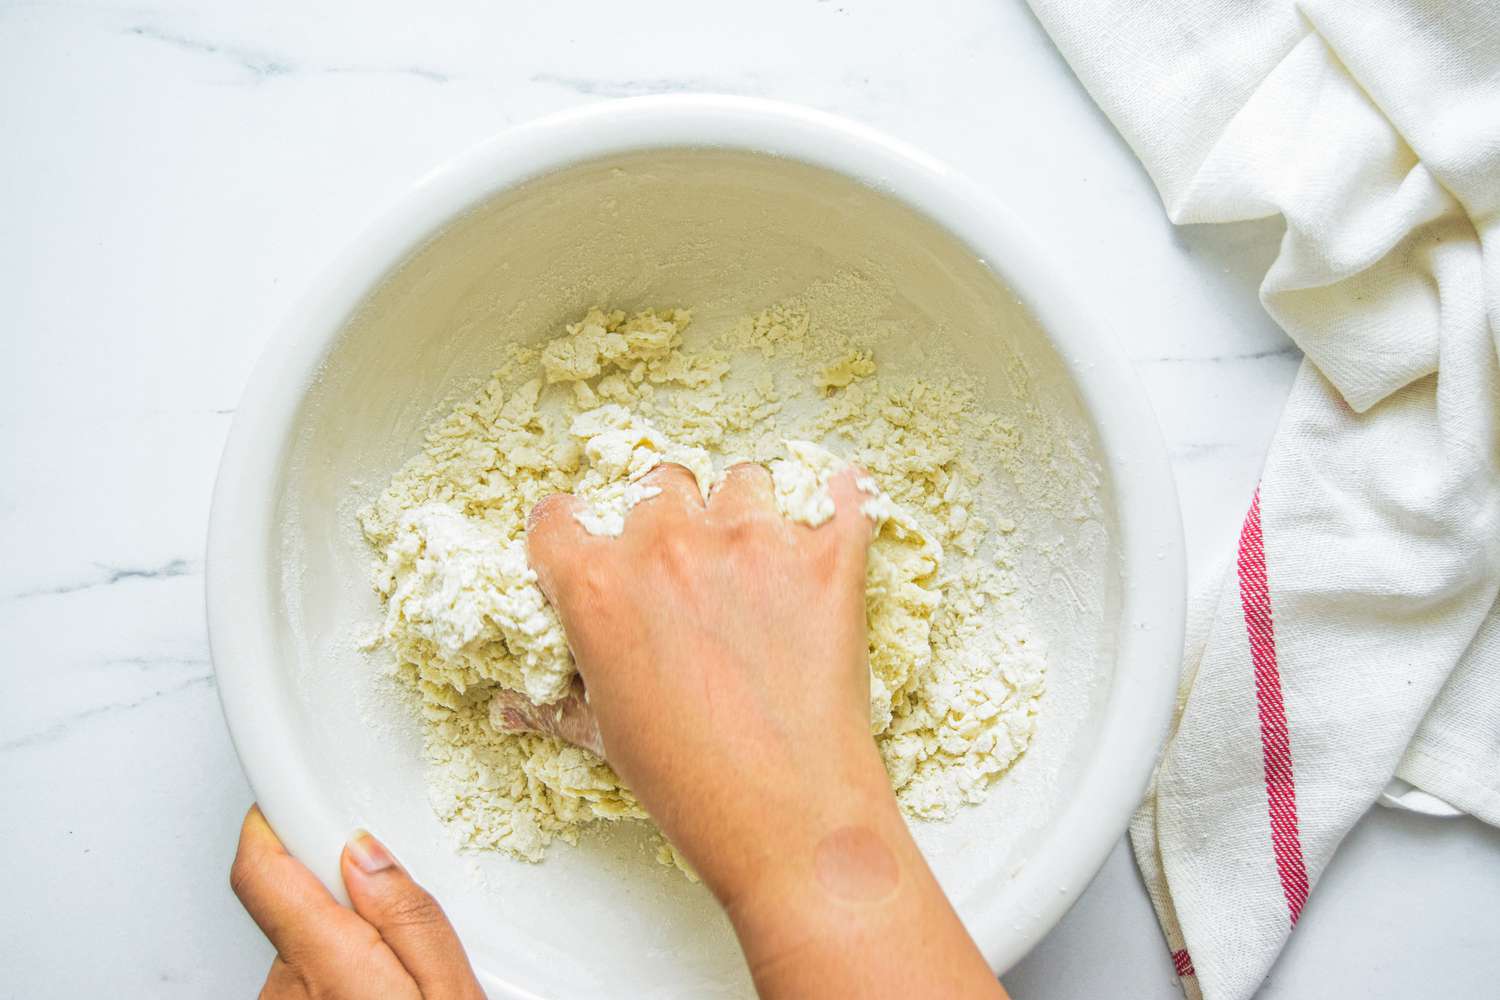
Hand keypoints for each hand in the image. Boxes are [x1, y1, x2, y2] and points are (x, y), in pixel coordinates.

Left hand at [230, 805, 484, 999]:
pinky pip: (306, 974)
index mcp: (326, 969)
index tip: (303, 795)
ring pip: (305, 940)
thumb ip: (412, 919)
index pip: (261, 869)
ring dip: (347, 937)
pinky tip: (380, 990)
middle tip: (402, 919)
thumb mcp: (453, 994)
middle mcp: (287, 990)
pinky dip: (340, 969)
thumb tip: (367, 851)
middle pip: (298, 900)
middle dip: (347, 892)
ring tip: (402, 972)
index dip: (277, 820)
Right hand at [526, 463, 1007, 998]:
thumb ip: (556, 702)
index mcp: (597, 585)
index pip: (560, 519)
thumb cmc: (690, 787)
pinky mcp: (826, 554)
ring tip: (761, 558)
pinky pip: (840, 490)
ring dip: (746, 510)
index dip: (572, 531)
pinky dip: (839, 498)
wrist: (790, 820)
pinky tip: (837, 511)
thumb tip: (512, 707)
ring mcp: (752, 541)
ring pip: (742, 479)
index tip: (590, 541)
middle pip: (657, 483)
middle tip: (686, 563)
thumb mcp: (606, 739)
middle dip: (667, 515)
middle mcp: (667, 546)